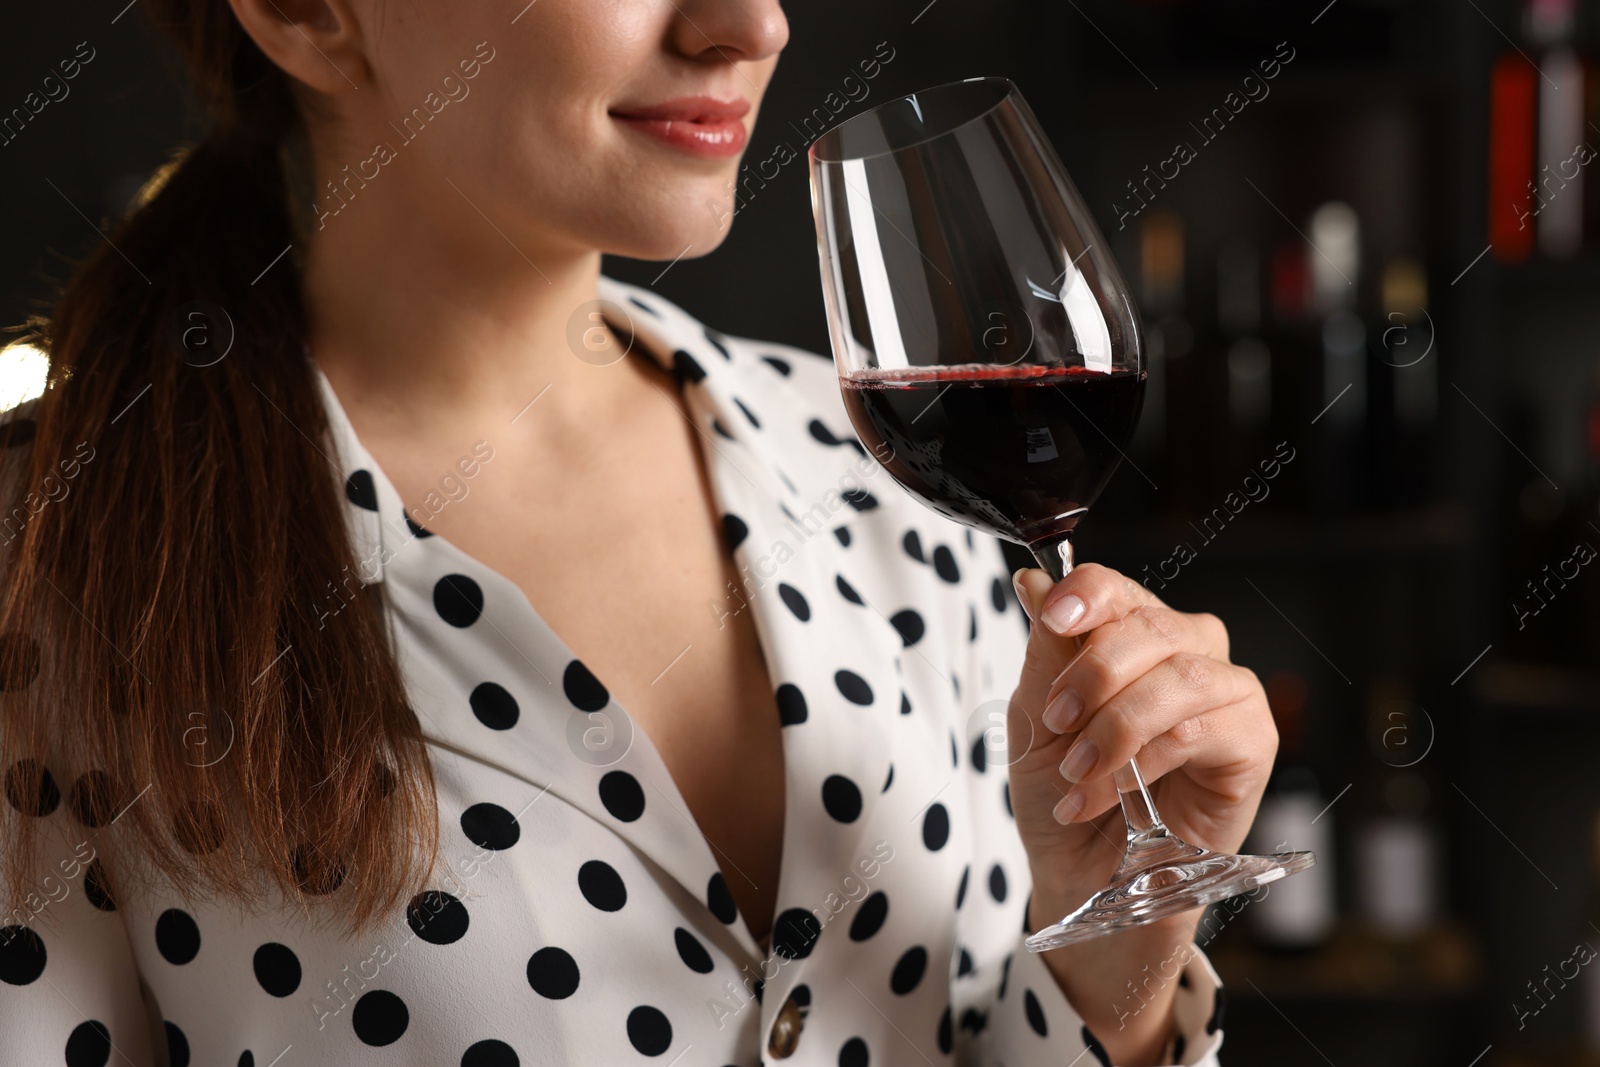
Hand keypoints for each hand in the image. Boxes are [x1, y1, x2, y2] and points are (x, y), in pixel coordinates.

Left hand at [1005, 564, 1276, 1062]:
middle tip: (1055, 722)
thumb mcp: (1035, 723)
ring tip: (1076, 770)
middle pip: (1149, 625)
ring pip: (1180, 674)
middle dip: (1093, 672)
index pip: (1115, 588)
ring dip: (1116, 725)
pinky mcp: (1253, 741)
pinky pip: (1201, 729)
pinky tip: (1107, 795)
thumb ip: (1046, 654)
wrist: (1085, 879)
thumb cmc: (1064, 797)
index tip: (1052, 614)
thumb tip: (1036, 581)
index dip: (1085, 593)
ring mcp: (1224, 693)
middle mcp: (1184, 652)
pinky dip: (1143, 762)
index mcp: (1129, 635)